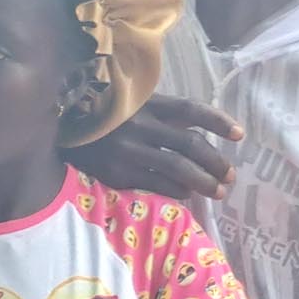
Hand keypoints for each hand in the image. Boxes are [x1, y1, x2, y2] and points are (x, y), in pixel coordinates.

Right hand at [70, 95, 240, 199]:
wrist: (59, 128)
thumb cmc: (102, 114)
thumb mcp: (131, 103)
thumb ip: (161, 113)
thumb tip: (198, 129)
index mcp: (147, 103)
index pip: (190, 110)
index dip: (217, 122)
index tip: (239, 135)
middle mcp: (141, 125)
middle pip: (189, 144)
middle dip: (215, 161)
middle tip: (231, 175)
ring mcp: (129, 150)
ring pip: (176, 168)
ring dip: (202, 182)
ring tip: (219, 191)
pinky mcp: (117, 172)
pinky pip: (155, 184)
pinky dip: (176, 191)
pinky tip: (188, 195)